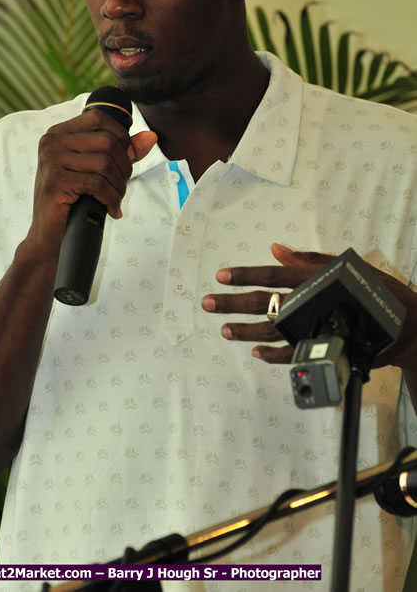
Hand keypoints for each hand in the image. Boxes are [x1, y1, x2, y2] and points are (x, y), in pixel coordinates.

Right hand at [28, 109, 156, 256]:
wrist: (49, 236)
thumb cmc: (73, 201)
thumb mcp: (98, 170)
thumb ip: (123, 151)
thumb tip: (151, 137)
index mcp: (59, 133)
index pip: (99, 118)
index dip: (121, 137)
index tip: (126, 160)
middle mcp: (51, 142)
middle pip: (107, 141)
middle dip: (124, 166)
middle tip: (120, 186)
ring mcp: (51, 161)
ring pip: (105, 163)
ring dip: (118, 186)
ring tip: (115, 199)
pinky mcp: (55, 182)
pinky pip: (98, 184)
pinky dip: (111, 198)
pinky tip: (111, 209)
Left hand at [202, 244, 416, 369]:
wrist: (409, 325)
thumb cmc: (377, 291)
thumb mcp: (344, 266)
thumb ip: (307, 259)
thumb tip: (276, 250)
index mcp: (315, 278)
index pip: (273, 274)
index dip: (245, 274)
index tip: (222, 275)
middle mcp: (312, 302)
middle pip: (265, 302)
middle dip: (232, 302)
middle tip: (208, 302)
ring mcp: (315, 327)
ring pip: (272, 331)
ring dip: (244, 330)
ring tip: (224, 329)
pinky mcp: (323, 348)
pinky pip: (290, 355)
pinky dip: (271, 354)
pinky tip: (255, 352)